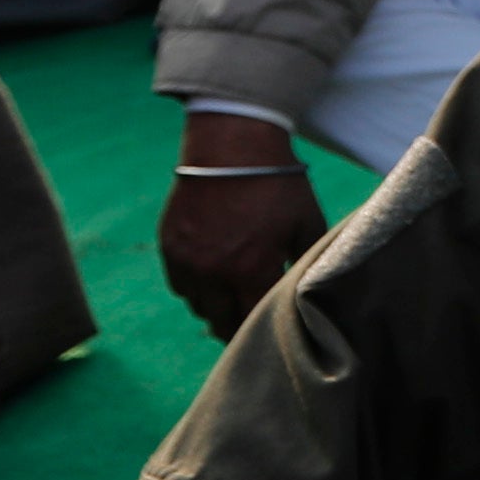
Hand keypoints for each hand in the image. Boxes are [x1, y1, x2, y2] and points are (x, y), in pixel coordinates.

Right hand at [154, 112, 327, 336]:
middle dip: (238, 326)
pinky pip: (180, 285)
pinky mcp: (169, 246)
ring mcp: (187, 260)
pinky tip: (213, 275)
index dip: (263, 330)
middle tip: (251, 322)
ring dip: (216, 307)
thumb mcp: (308, 224)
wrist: (232, 146)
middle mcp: (213, 272)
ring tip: (234, 296)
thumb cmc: (277, 185)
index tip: (270, 333)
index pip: (253, 322)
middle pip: (221, 323)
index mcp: (251, 270)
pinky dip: (195, 287)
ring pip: (199, 307)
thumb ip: (308, 263)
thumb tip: (310, 292)